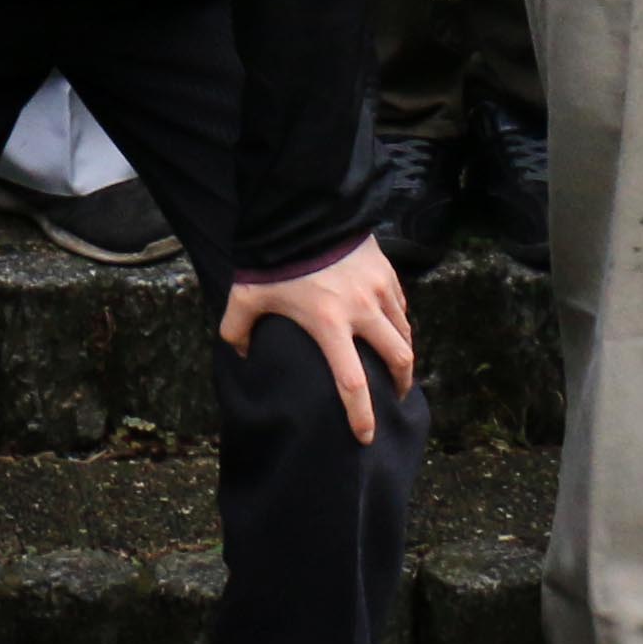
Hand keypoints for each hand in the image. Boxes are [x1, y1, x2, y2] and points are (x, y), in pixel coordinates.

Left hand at [216, 237, 417, 443]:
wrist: (301, 207)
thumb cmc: (273, 256)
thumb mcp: (246, 294)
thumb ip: (237, 329)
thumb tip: (241, 353)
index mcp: (328, 323)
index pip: (352, 382)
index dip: (362, 415)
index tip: (366, 436)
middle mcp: (361, 309)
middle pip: (398, 359)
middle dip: (401, 383)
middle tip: (396, 397)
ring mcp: (378, 288)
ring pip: (404, 331)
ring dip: (403, 351)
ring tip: (397, 364)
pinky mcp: (385, 270)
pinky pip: (400, 304)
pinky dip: (399, 320)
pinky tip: (390, 325)